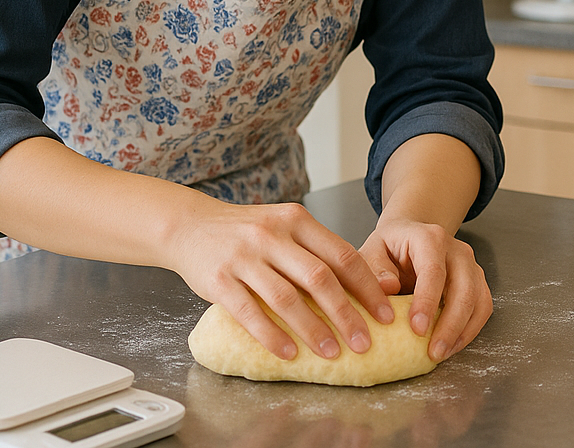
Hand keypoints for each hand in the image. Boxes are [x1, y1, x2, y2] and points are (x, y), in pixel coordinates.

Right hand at [166, 197, 392, 361]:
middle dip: (347, 314)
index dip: (368, 287)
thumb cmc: (245, 232)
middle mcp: (273, 235)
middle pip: (320, 278)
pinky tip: (288, 353)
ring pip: (287, 298)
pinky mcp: (219, 279)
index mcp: (297, 220)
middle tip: (364, 342)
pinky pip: (250, 312)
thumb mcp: (284, 227)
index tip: (385, 314)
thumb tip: (363, 287)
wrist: (188, 225)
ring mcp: (245, 257)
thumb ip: (316, 250)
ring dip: (313, 329)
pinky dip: (272, 336)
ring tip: (331, 353)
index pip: (343, 255)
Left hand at [360, 216, 491, 360]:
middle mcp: (457, 251)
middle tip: (434, 352)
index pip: (434, 271)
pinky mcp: (477, 282)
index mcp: (430, 238)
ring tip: (442, 353)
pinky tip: (452, 345)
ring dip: (462, 331)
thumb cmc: (391, 247)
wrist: (410, 236)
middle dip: (451, 324)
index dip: (428, 302)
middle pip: (463, 288)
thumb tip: (388, 288)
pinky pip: (482, 307)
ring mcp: (471, 266)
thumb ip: (376, 269)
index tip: (417, 329)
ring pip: (478, 300)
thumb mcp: (373, 251)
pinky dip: (470, 330)